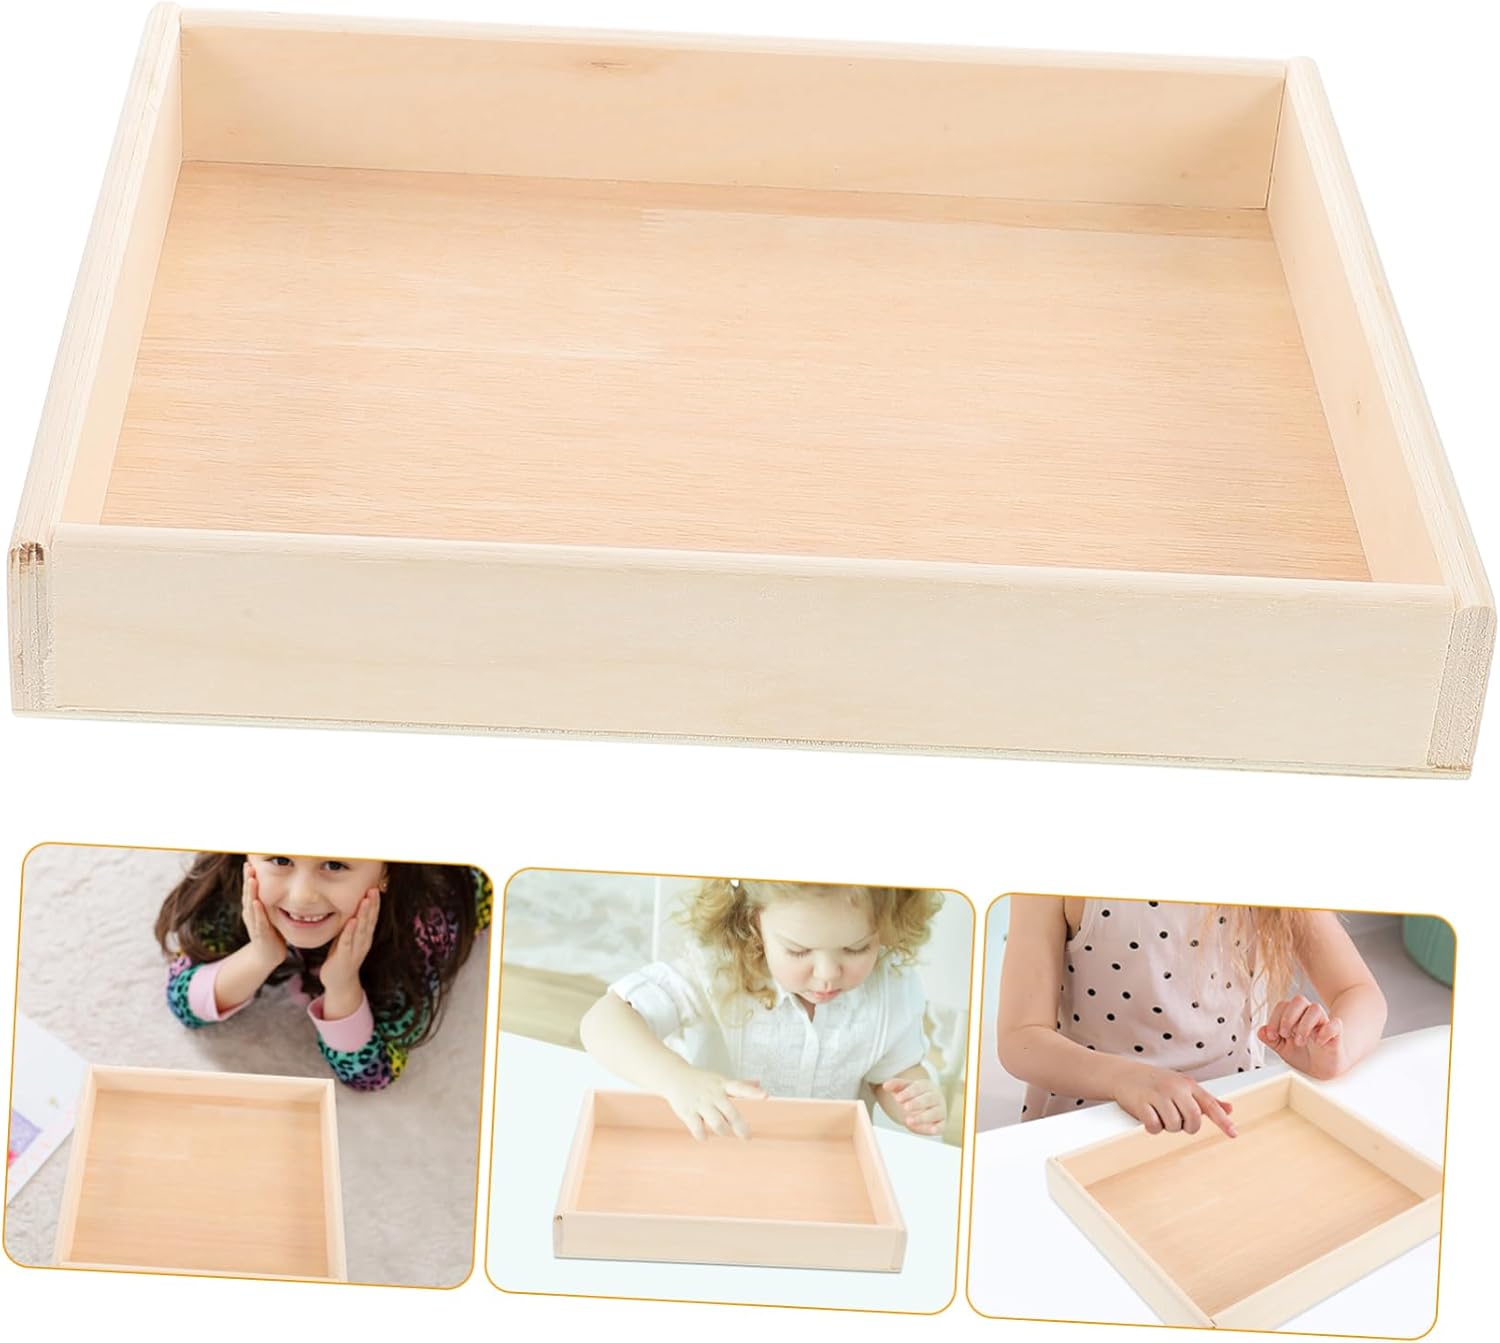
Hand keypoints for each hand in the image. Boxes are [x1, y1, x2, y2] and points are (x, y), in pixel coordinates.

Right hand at [240, 861, 285, 971]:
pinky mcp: (261, 934)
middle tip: (248, 865)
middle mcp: (251, 914)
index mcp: (252, 908)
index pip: (250, 889)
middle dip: (248, 879)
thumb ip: (271, 899)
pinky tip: (257, 902)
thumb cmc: (271, 931)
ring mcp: (254, 924)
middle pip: (248, 894)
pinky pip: (259, 921)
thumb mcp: (269, 912)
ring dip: (251, 892)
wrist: (267, 955)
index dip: (249, 876)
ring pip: (251, 905)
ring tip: (252, 878)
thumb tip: (282, 879)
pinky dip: (257, 911)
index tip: (249, 862)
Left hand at [318, 888, 379, 1013]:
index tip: (375, 888)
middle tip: (373, 890)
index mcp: (365, 937)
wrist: (339, 982)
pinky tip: (352, 921)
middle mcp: (363, 942)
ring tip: (365, 901)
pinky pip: (347, 943)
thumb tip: (353, 906)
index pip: (372, 917)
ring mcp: (355, 950)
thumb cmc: (342, 957)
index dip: (374, 903)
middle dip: (372, 905)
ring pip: (361, 930)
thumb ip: (352, 925)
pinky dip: (350, 932)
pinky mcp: (344, 958)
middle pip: (369, 921)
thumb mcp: (348, 938)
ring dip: (364, 915)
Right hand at [662, 1068, 765, 1140]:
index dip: (753, 1092)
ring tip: (724, 1133)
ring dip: (723, 1132)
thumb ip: (740, 1084)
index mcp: (722, 1085)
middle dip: (741, 1128)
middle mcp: (713, 1094)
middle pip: (731, 1113)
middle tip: (747, 1137)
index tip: (765, 1096)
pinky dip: (703, 1136)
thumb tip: (759, 1083)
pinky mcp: (688, 1112)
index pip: (740, 1087)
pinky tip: (704, 1136)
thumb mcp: (720, 1079)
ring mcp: (700, 1103)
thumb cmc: (701, 1080)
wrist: (674, 1077)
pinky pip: (698, 1129)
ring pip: (717, 1124)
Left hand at [880, 1077, 945, 1135]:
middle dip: (916, 1103)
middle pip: (927, 1099)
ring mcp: (940, 1110)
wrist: (928, 1103)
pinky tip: (931, 1130)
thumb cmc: (914, 1095)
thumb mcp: (904, 1088)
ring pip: (934, 1113)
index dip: (908, 1093)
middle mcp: (935, 1097)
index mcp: (926, 1086)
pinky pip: (941, 1126)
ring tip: (908, 1121)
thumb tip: (885, 1085)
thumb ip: (895, 1085)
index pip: (918, 1088)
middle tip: (904, 1107)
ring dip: (922, 1117)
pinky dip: (937, 1128)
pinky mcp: (942, 1123)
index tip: (897, 1098)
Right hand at [1113, 1063, 1236, 1137]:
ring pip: (1174, 1126)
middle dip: (1186, 1126)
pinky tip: (1148, 1116)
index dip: (1222, 1120)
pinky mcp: (1142, 1103)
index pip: (1209, 1104)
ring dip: (1167, 1126)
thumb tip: (1229, 1109)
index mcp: (1187, 1084)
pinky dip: (1152, 1127)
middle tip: (1176, 1118)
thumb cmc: (1156, 1082)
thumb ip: (1205, 1100)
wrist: (1123, 1074)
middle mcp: (1174, 1088)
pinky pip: (1155, 1127)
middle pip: (1193, 1120)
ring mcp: (1158, 1095)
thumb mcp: (1182, 1086)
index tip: (1234, 1133)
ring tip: (1159, 1113)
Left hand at [1259, 995, 1349, 1079]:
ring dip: (1304, 1025)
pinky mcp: (1336, 1034)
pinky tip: (1318, 1042)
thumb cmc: (1303, 1055)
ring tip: (1299, 1042)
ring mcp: (1323, 1023)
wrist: (1322, 1069)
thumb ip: (1270, 1040)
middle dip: (1288, 1017)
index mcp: (1294, 1016)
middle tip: (1285, 1034)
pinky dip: (1325, 1031)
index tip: (1272, 1036)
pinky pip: (1335, 1024)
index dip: (1274, 1018)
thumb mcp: (1282, 1049)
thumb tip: (1261, 1031)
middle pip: (1299, 1000)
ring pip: (1315, 1008)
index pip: (1283, 1005)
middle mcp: (1308, 1016)